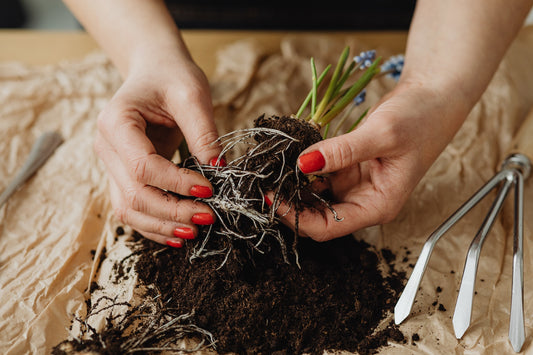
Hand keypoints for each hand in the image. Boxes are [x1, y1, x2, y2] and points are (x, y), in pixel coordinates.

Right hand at [95, 56, 220, 246]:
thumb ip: (203, 132)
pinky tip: (178, 232)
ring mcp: (111, 165)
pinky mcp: (123, 176)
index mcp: (116, 123)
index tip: (209, 189)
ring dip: (161, 225)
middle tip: (208, 217)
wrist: (154, 72)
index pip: (143, 167)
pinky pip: (133, 208)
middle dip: (172, 212)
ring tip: (194, 231)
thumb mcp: (191, 94)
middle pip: (134, 194)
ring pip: (128, 209)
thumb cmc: (171, 77)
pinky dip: (154, 224)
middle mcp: (106, 148)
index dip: (177, 184)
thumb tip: (218, 170)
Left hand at [273, 82, 468, 240]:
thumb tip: (303, 164)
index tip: (271, 198)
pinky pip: (317, 173)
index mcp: (377, 206)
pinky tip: (285, 158)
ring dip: (292, 186)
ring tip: (269, 171)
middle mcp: (363, 201)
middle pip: (316, 216)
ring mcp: (353, 184)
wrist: (433, 96)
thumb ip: (342, 151)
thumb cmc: (420, 119)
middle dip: (289, 205)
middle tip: (263, 184)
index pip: (328, 227)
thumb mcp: (382, 134)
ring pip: (313, 195)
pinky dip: (301, 167)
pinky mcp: (346, 167)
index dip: (296, 218)